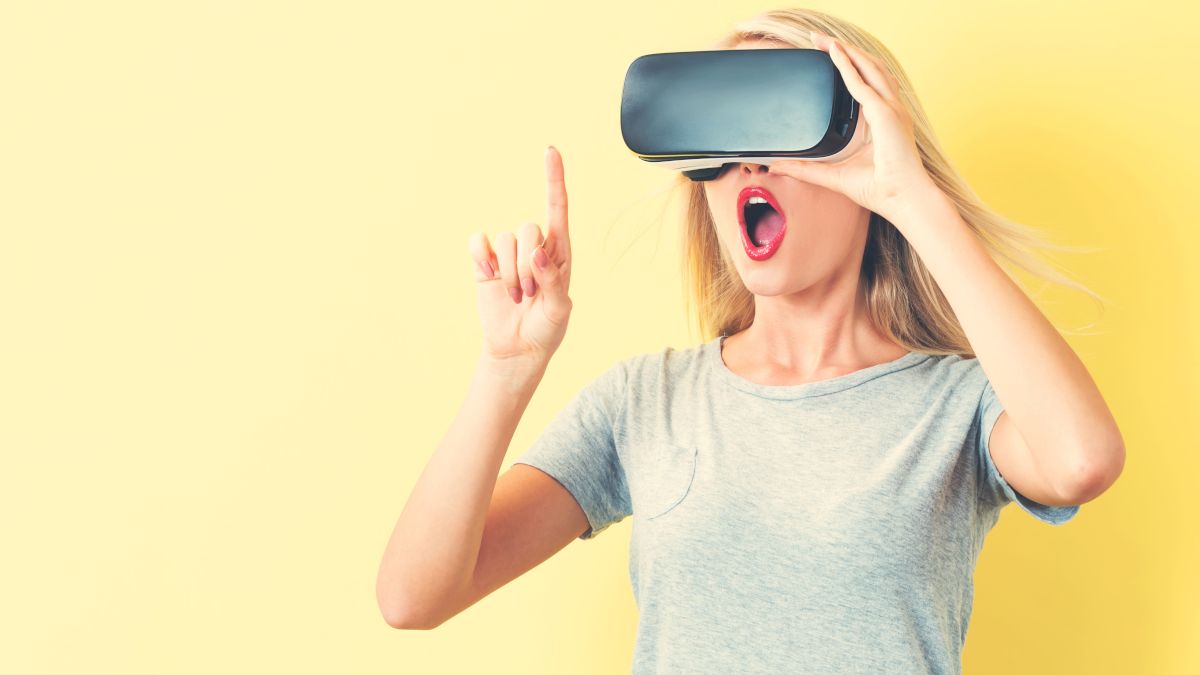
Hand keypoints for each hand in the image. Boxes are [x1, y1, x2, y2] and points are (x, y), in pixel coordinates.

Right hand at [467, 145, 573, 366]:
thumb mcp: (559, 310)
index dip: (553, 179)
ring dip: (510, 273)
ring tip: (517, 297)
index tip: (550, 151)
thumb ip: (552, 280)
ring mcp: (508, 254)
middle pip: (528, 229)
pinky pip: (479, 243)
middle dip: (528, 265)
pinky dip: (481, 257)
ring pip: (505, 240)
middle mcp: (534, 247)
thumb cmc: (546, 329)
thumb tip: (539, 253)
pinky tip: (489, 275)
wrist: (517, 349)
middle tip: (531, 294)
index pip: (557, 208)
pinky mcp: (485, 263)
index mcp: (559, 252)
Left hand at [767, 30, 938, 223]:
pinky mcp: (885, 114)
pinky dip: (848, 66)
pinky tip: (835, 55)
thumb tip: (777, 167)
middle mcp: (890, 110)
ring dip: (847, 52)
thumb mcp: (832, 175)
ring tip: (826, 41)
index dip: (851, 66)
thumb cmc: (879, 189)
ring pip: (868, 68)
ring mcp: (891, 109)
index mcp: (883, 120)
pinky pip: (862, 84)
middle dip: (846, 52)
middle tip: (821, 40)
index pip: (867, 83)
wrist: (902, 199)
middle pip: (868, 69)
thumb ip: (805, 170)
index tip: (832, 56)